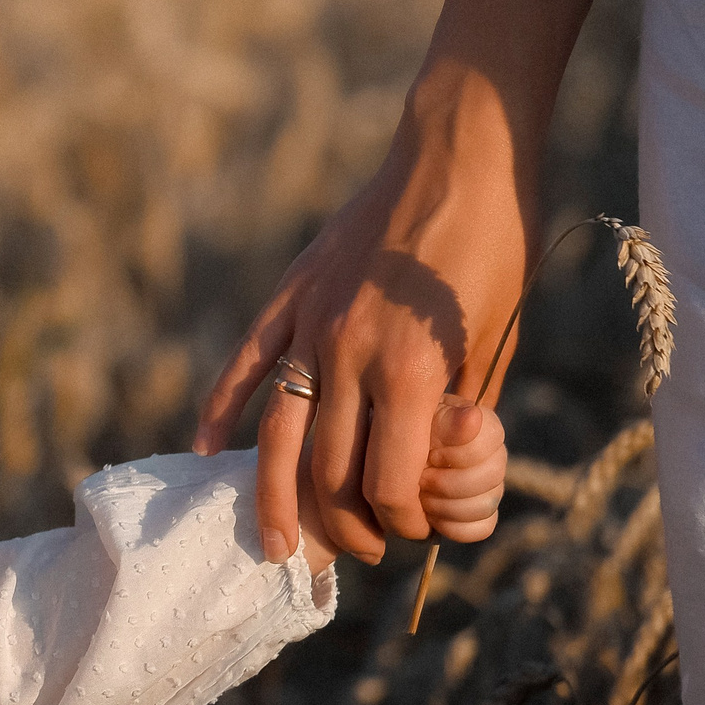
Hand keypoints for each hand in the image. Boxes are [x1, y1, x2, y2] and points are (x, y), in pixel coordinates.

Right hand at [194, 93, 532, 563]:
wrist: (461, 155)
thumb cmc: (495, 247)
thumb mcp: (495, 337)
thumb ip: (457, 406)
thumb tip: (434, 466)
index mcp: (409, 371)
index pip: (390, 481)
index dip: (404, 521)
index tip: (416, 531)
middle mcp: (348, 356)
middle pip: (329, 470)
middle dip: (346, 523)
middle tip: (360, 549)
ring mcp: (310, 327)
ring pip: (278, 437)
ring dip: (275, 499)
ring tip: (276, 545)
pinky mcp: (291, 300)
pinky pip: (244, 366)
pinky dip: (221, 412)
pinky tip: (209, 452)